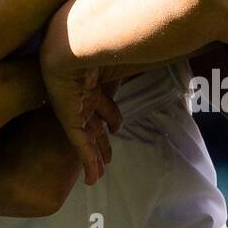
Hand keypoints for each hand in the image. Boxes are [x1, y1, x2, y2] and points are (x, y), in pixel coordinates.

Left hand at [38, 60, 122, 184]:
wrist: (67, 48)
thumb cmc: (94, 49)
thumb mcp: (117, 60)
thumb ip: (134, 62)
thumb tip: (160, 57)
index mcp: (91, 84)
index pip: (103, 107)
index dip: (112, 119)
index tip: (117, 129)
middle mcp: (80, 99)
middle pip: (94, 126)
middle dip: (101, 143)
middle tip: (107, 159)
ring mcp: (74, 110)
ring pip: (87, 140)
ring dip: (94, 158)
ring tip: (99, 174)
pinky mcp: (68, 120)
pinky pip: (81, 145)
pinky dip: (88, 162)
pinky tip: (92, 178)